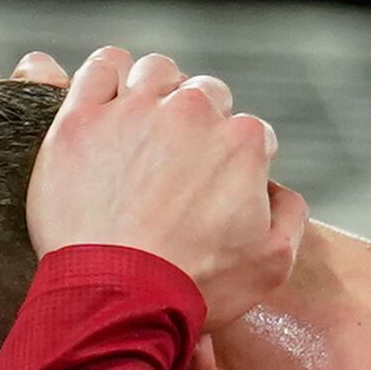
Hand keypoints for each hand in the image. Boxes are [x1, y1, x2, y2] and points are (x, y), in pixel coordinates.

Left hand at [19, 47, 308, 329]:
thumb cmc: (194, 290)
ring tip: (143, 126)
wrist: (119, 301)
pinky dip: (107, 74)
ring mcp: (133, 111)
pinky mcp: (81, 121)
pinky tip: (108, 96)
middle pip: (204, 95)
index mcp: (241, 142)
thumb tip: (276, 188)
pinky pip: (99, 68)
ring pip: (155, 72)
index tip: (214, 187)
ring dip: (157, 91)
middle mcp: (191, 113)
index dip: (235, 160)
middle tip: (178, 163)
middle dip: (199, 122)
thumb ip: (289, 215)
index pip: (249, 132)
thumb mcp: (271, 265)